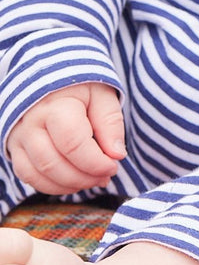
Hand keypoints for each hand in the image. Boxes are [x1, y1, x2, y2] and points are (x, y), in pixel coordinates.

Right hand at [7, 82, 125, 194]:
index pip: (72, 143)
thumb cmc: (80, 87)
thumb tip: (116, 155)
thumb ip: (111, 123)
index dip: (95, 162)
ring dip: (70, 185)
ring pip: (39, 174)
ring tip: (93, 179)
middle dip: (84, 177)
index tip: (114, 165)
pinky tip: (74, 181)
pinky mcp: (15, 149)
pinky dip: (52, 185)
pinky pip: (28, 176)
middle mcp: (31, 122)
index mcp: (55, 105)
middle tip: (105, 175)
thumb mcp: (102, 95)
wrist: (51, 78)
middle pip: (53, 163)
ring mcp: (19, 137)